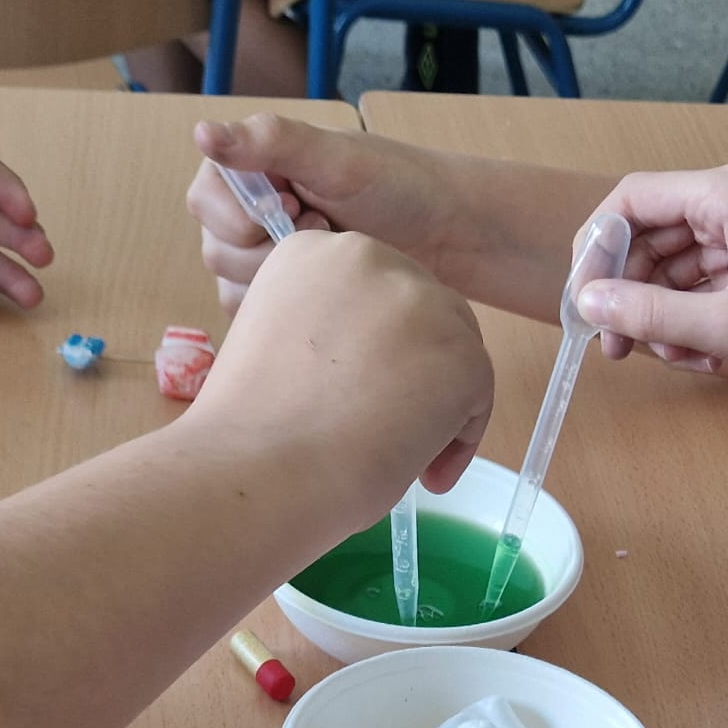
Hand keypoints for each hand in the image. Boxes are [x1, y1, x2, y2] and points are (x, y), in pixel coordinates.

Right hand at [187, 114, 445, 311]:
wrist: (443, 233)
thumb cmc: (396, 184)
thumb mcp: (336, 158)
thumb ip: (270, 142)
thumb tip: (200, 132)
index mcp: (248, 166)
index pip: (205, 201)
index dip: (246, 215)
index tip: (296, 204)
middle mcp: (244, 211)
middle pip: (217, 251)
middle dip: (272, 249)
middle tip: (324, 227)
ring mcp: (261, 257)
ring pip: (234, 289)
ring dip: (285, 279)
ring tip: (331, 255)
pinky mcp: (282, 296)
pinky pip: (258, 319)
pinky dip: (290, 309)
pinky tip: (328, 289)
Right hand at [192, 229, 491, 528]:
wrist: (257, 472)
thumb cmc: (248, 435)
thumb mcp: (275, 349)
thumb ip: (324, 335)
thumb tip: (371, 370)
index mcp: (311, 252)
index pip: (370, 295)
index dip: (372, 353)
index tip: (352, 399)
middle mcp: (368, 256)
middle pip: (421, 315)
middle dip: (412, 374)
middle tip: (383, 432)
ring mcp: (420, 302)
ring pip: (453, 354)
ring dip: (435, 407)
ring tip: (397, 459)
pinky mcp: (460, 354)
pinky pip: (478, 398)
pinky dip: (458, 441)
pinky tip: (423, 476)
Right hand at [573, 161, 727, 422]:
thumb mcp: (726, 325)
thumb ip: (648, 312)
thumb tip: (588, 302)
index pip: (633, 199)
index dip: (597, 247)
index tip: (582, 299)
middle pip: (650, 236)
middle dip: (627, 290)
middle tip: (614, 346)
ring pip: (674, 269)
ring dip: (661, 315)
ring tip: (675, 356)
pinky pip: (704, 290)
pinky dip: (692, 324)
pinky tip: (705, 357)